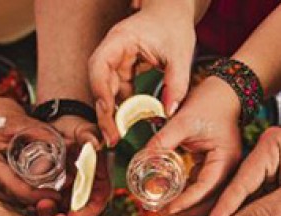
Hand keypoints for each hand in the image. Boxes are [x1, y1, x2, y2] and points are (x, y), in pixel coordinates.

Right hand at [0, 90, 59, 206]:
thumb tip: (71, 146)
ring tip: (55, 191)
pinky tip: (39, 187)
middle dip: (39, 199)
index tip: (59, 194)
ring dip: (32, 199)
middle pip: (14, 198)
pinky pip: (6, 194)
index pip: (15, 188)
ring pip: (10, 200)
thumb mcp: (16, 119)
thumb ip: (41, 134)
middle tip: (63, 193)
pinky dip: (23, 192)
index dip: (39, 195)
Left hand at [36, 116, 112, 215]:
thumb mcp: (82, 128)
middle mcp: (84, 191)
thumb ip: (90, 135)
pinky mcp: (53, 196)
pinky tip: (30, 208)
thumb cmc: (72, 127)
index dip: (88, 212)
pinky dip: (41, 214)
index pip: (98, 201)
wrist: (54, 125)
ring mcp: (68, 196)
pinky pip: (49, 212)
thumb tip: (95, 144)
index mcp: (98, 179)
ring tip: (39, 209)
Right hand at [89, 0, 197, 145]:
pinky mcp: (124, 70)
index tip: (109, 113)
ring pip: (107, 91)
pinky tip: (127, 125)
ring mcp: (117, 61)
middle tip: (112, 137)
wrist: (173, 12)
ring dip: (111, 114)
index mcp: (120, 40)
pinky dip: (122, 108)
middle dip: (104, 112)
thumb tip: (169, 112)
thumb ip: (176, 83)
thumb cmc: (174, 25)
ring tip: (117, 137)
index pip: (100, 66)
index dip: (101, 91)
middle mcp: (113, 51)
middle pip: (99, 83)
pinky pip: (119, 92)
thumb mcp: (180, 54)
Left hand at [149, 77, 242, 215]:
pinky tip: (169, 197)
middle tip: (158, 213)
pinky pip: (201, 188)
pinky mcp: (215, 168)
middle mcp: (229, 170)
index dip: (185, 201)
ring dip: (185, 206)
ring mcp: (224, 170)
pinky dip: (187, 195)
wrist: (226, 90)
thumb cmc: (210, 101)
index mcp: (226, 160)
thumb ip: (163, 141)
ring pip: (205, 198)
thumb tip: (142, 160)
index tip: (166, 209)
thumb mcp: (183, 120)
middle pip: (209, 201)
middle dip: (184, 211)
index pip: (205, 188)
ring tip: (160, 209)